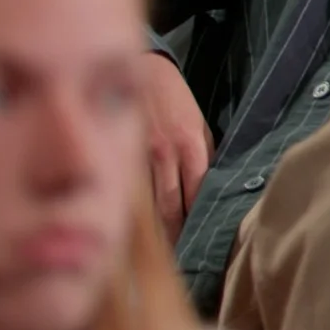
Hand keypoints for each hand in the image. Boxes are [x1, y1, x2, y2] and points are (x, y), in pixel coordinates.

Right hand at [141, 52, 213, 243]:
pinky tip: (130, 232)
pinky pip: (127, 189)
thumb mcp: (198, 123)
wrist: (140, 68)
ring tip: (158, 258)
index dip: (198, 220)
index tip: (202, 244)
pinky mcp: (119, 153)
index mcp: (191, 145)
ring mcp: (139, 154)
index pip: (198, 193)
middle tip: (180, 262)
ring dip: (154, 231)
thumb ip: (204, 154)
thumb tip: (211, 186)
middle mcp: (166, 153)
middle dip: (176, 235)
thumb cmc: (175, 98)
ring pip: (146, 202)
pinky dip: (130, 211)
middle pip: (172, 206)